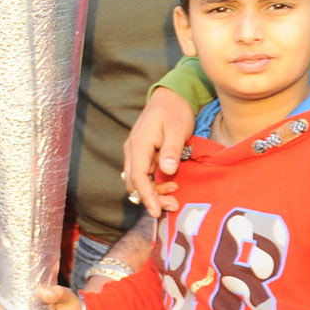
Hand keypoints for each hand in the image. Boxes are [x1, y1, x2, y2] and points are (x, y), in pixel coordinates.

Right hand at [122, 88, 194, 217]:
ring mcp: (135, 152)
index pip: (138, 176)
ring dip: (153, 192)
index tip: (157, 212)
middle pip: (135, 182)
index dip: (147, 196)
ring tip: (174, 196)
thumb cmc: (175, 111)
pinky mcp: (142, 154)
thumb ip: (171, 149)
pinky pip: (144, 174)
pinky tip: (170, 183)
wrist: (170, 97)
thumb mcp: (177, 128)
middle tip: (173, 205)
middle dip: (151, 198)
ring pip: (138, 180)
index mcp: (139, 144)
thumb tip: (167, 171)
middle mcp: (132, 150)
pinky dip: (154, 184)